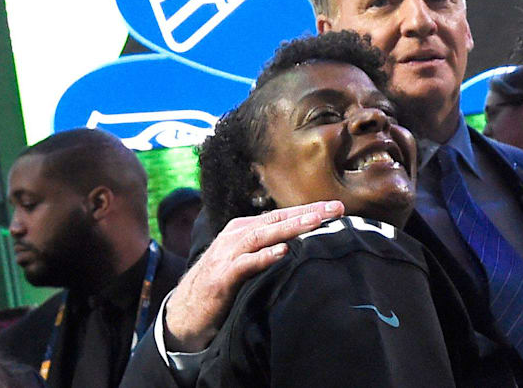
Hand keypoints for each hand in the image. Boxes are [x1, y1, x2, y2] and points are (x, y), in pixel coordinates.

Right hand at [164, 201, 343, 350]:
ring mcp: (226, 255)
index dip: (309, 209)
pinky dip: (264, 256)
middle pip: (275, 219)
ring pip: (261, 235)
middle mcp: (235, 237)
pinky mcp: (220, 278)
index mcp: (243, 230)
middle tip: (335, 209)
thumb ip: (269, 248)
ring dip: (289, 228)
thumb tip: (305, 243)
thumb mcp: (247, 260)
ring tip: (314, 223)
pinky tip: (283, 252)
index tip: (337, 207)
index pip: (281, 215)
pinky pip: (244, 264)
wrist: (185, 314)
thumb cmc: (223, 285)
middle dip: (307, 213)